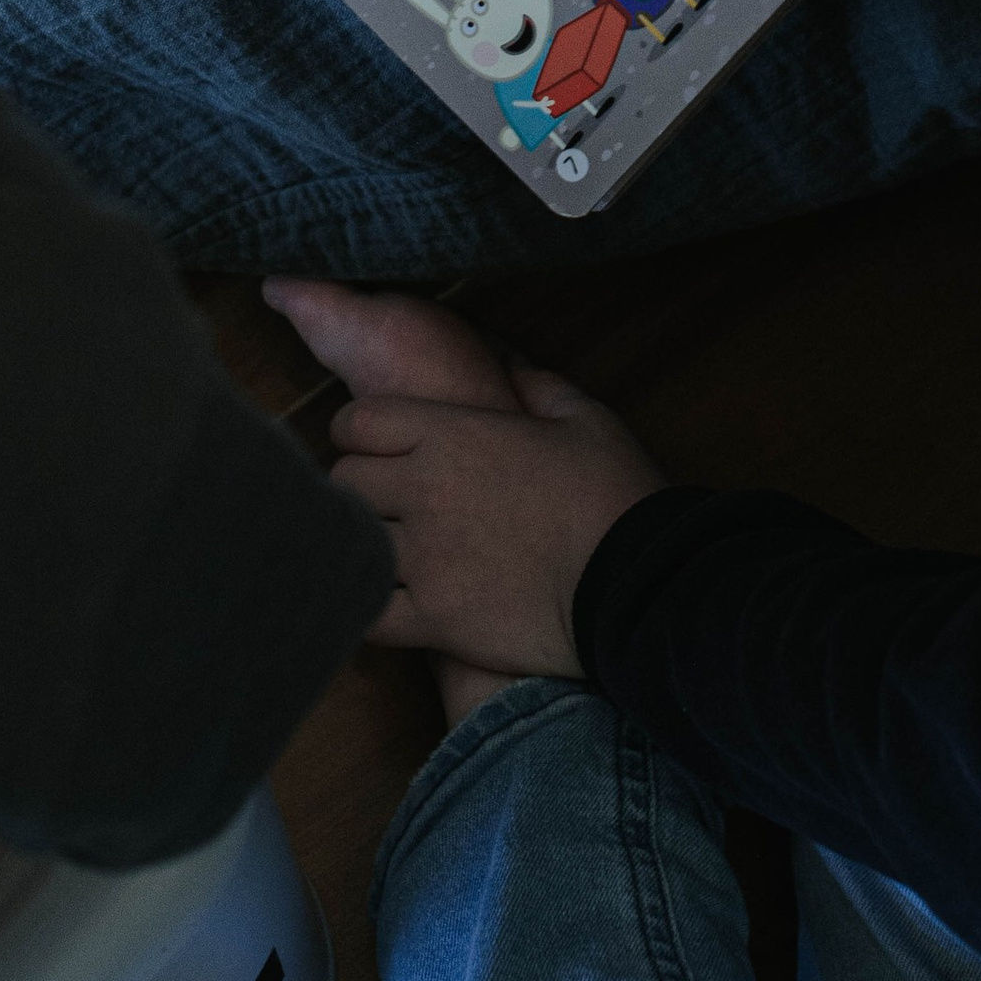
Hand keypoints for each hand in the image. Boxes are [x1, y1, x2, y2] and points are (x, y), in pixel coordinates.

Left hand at [274, 279, 665, 683]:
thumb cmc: (614, 494)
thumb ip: (537, 385)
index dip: (358, 432)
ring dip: (363, 545)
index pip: (358, 422)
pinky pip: (371, 614)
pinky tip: (388, 602)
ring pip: (351, 543)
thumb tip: (510, 362)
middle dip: (357, 487)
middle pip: (344, 482)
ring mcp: (425, 558)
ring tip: (380, 550)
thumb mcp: (584, 418)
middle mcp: (425, 490)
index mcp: (453, 433)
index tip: (374, 446)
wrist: (636, 584)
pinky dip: (372, 608)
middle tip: (380, 500)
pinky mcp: (435, 619)